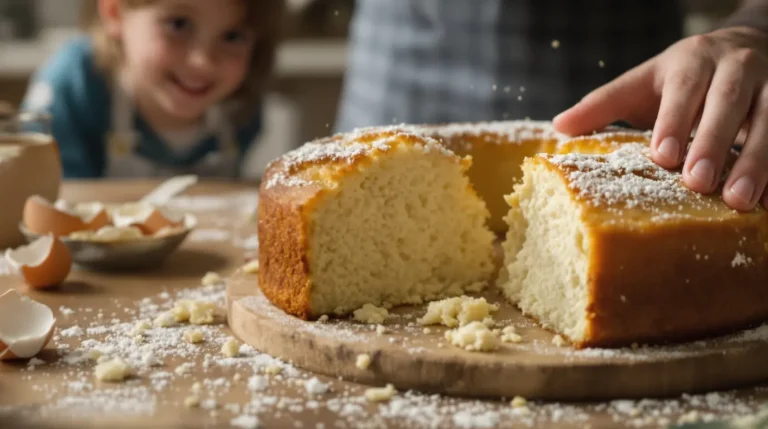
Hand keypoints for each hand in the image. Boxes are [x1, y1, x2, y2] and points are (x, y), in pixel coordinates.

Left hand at [553, 26, 767, 210]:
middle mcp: (735, 69)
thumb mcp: (643, 83)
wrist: (746, 45)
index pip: (683, 90)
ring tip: (739, 202)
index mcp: (692, 63)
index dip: (674, 121)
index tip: (663, 156)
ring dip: (757, 162)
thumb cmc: (683, 76)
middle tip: (698, 183)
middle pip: (728, 104)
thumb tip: (558, 127)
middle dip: (715, 144)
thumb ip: (603, 104)